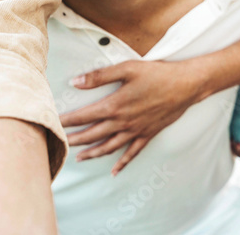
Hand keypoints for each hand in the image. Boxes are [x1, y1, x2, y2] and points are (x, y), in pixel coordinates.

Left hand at [60, 59, 203, 174]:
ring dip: (92, 153)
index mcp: (114, 105)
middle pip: (92, 135)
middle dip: (74, 139)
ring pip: (108, 147)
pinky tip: (114, 171)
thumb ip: (100, 76)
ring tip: (79, 158)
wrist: (186, 85)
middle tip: (59, 143)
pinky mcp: (148, 134)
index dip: (67, 121)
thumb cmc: (158, 73)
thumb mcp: (128, 68)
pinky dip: (122, 163)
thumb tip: (76, 82)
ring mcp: (135, 131)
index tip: (53, 123)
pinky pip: (132, 152)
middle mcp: (122, 122)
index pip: (84, 116)